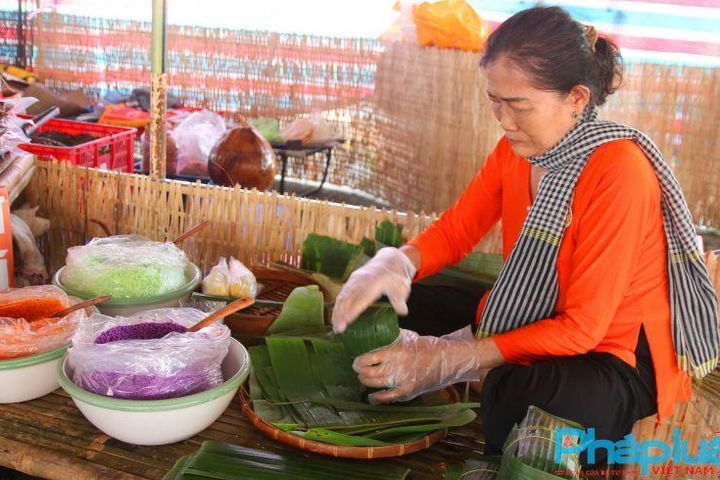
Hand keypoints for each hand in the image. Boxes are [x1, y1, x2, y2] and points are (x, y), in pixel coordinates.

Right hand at [331, 247, 416, 333]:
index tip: (348, 320)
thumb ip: (400, 300)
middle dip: (342, 313)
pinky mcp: (352, 280)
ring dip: (337, 311)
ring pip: (343, 296)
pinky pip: (342, 293)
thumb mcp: (402, 288)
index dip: (354, 309)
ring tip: (335, 326)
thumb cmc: (396, 278)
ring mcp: (355, 279)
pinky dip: (338, 306)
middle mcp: (362, 279)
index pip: (362, 298)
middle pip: (349, 297)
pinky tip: (336, 316)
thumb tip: (403, 312)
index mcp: (375, 281)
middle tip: (339, 329)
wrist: (390, 260)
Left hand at [352, 326, 485, 402]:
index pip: (368, 358)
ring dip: (366, 382)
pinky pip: (388, 398)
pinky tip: (372, 397)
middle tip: (358, 370)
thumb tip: (376, 336)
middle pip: (368, 373)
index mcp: (395, 351)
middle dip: (360, 372)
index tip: (356, 362)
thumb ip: (392, 339)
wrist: (448, 360)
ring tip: (363, 379)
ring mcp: (401, 381)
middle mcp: (396, 367)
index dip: (358, 362)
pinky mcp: (408, 391)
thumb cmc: (428, 347)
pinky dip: (377, 398)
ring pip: (375, 384)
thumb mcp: (409, 338)